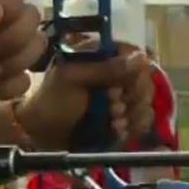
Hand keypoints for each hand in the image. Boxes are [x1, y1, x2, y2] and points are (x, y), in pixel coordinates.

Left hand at [15, 44, 152, 148]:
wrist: (42, 132)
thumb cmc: (51, 99)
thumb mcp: (72, 78)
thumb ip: (104, 68)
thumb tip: (141, 58)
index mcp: (103, 56)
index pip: (138, 58)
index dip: (135, 74)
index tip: (118, 89)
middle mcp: (117, 74)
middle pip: (146, 82)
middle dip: (131, 98)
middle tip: (112, 107)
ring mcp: (122, 97)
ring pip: (146, 103)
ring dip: (131, 115)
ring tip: (111, 121)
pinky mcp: (125, 118)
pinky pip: (143, 121)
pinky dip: (133, 127)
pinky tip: (116, 131)